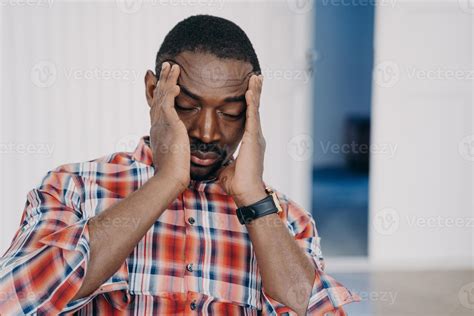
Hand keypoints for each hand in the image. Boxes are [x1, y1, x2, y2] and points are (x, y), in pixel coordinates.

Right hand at [149, 62, 189, 193]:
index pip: (157, 107)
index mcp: (158, 131)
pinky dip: (171, 91)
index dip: (159, 94)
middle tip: (165, 66)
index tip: (162, 83)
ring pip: (162, 96)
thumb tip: (181, 149)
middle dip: (162, 81)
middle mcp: (157, 125)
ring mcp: (161, 124)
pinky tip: (177, 83)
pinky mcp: (169, 125)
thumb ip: (177, 147)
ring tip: (172, 66)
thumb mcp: (174, 155)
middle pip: (157, 97)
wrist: (170, 178)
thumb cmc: (174, 172)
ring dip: (167, 79)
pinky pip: (168, 103)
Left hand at [217, 74, 266, 205]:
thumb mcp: (227, 168)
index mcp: (250, 142)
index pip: (249, 118)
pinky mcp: (254, 138)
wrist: (246, 192)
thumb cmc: (237, 184)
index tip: (248, 91)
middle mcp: (255, 136)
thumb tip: (214, 162)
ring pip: (255, 109)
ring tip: (256, 77)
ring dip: (255, 92)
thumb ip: (223, 161)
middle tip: (256, 77)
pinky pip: (252, 116)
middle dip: (255, 93)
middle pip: (254, 109)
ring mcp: (256, 136)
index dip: (249, 104)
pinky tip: (251, 90)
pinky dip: (252, 102)